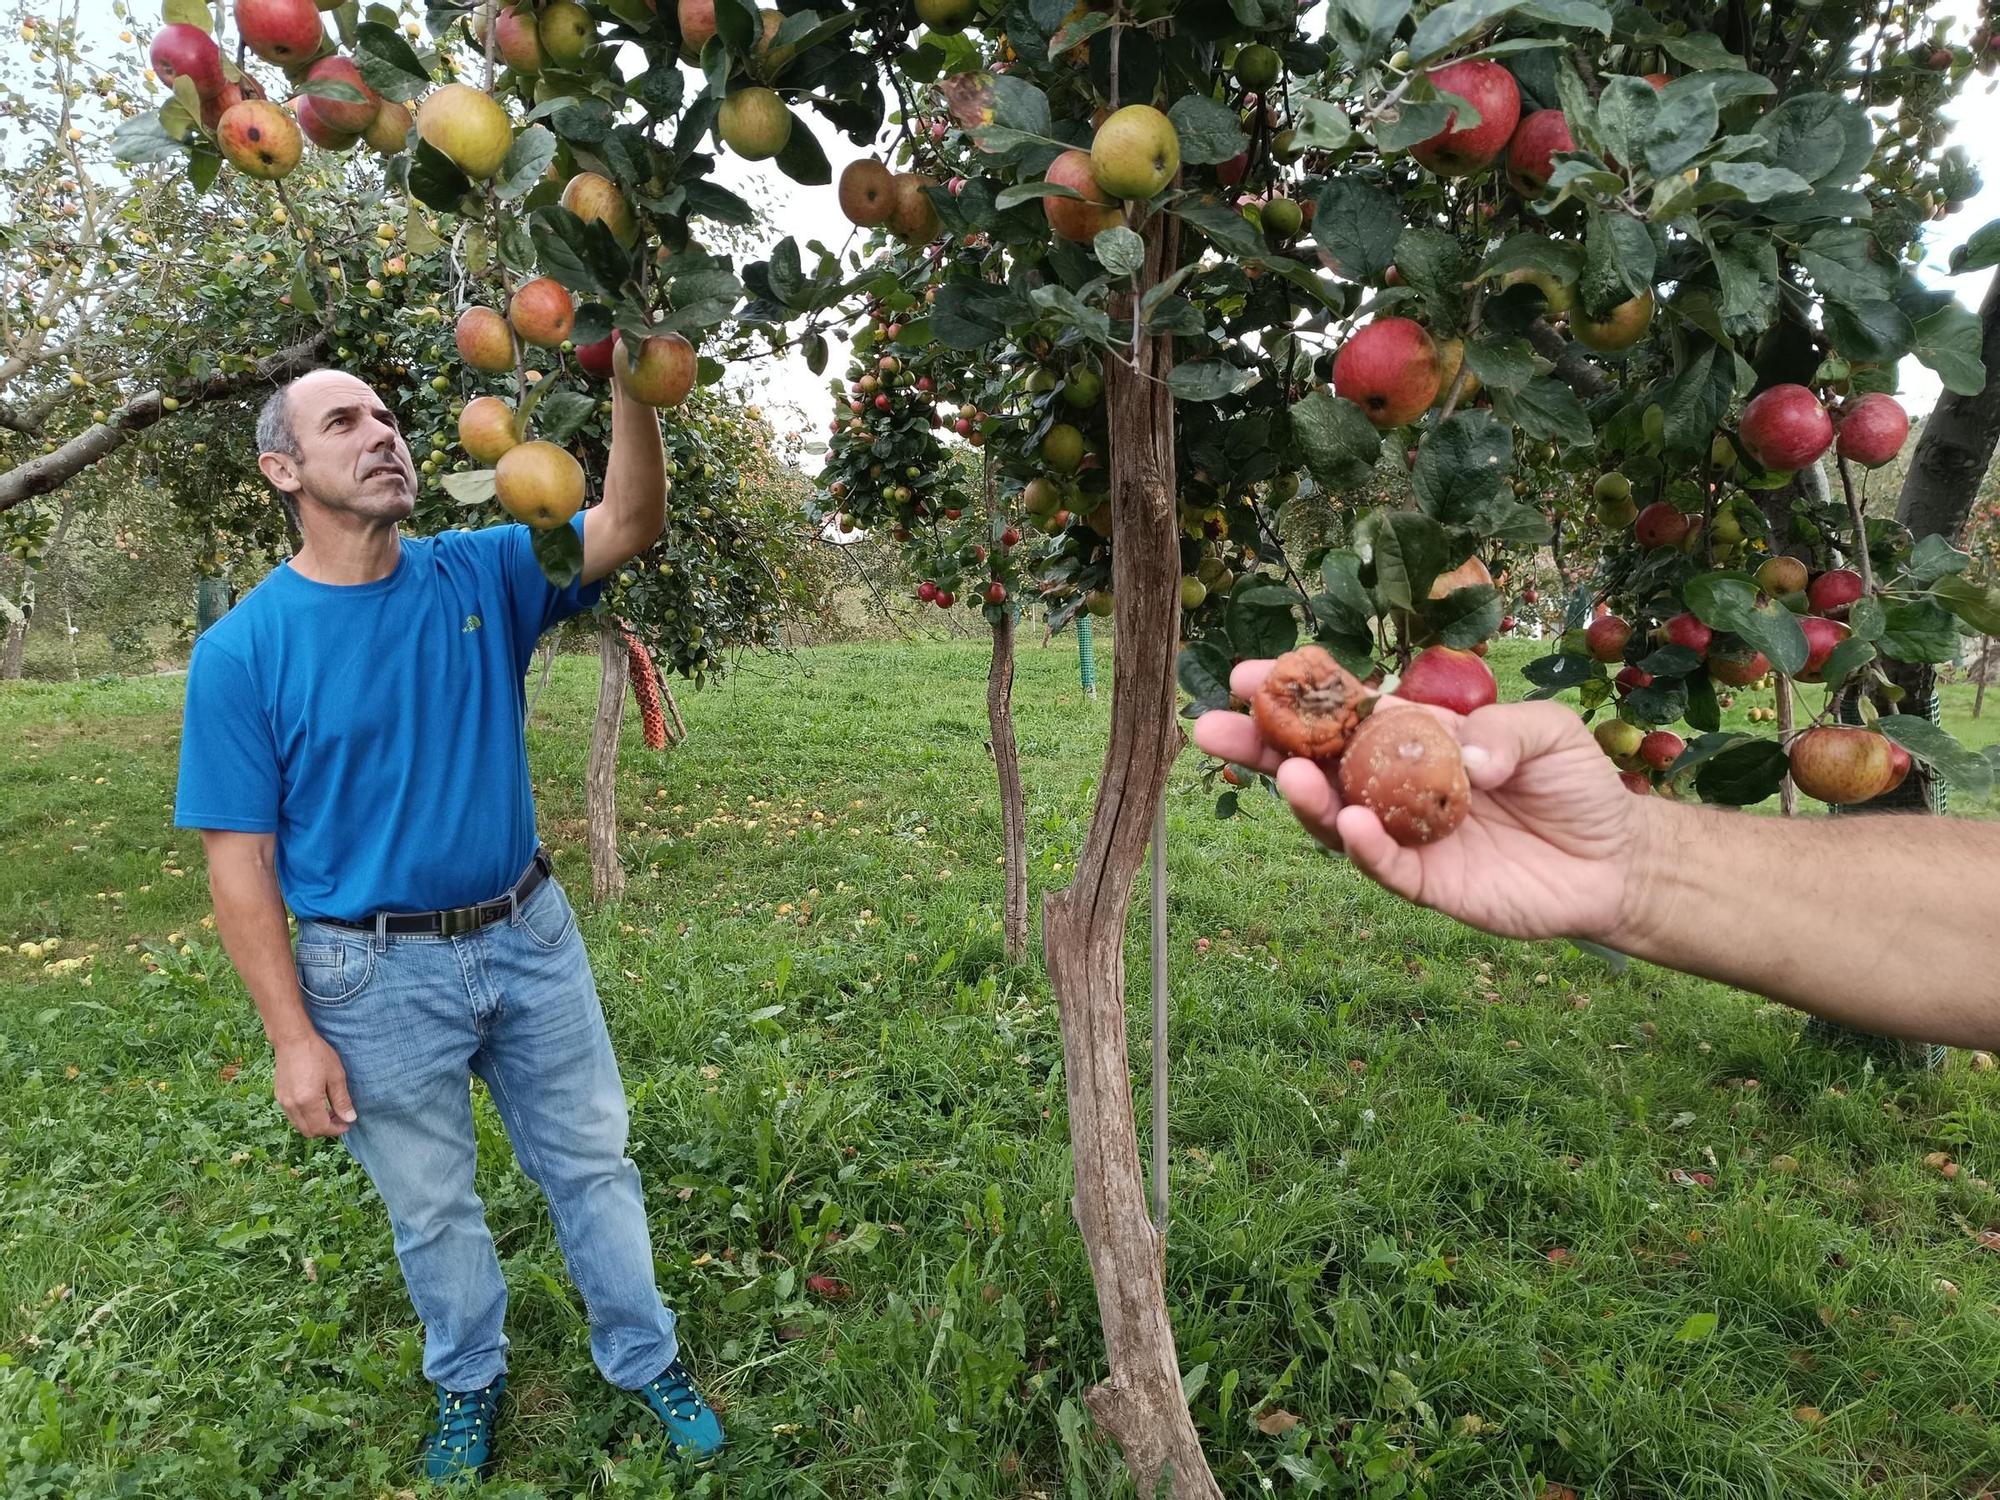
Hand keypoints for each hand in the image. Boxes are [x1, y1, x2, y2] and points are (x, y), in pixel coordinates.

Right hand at [272, 1031, 356, 1138]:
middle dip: (325, 1129)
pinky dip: (304, 1117)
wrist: (292, 1039)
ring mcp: (283, 1101)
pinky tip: (316, 1104)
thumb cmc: (317, 1054)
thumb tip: (350, 1118)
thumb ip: (342, 1100)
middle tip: (339, 1118)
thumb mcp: (336, 1076)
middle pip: (308, 1131)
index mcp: (307, 1101)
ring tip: (329, 1111)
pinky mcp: (279, 1096)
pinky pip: (292, 1115)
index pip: (321, 1128)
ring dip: (314, 1124)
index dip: (336, 1130)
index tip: (347, 1124)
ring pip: (299, 1125)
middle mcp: (292, 1105)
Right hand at [1193, 659, 1651, 944]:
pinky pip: (1384, 865)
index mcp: (1412, 736)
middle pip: (1315, 764)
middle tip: (1209, 728)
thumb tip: (1464, 756)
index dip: (1295, 694)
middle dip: (1261, 745)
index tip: (1245, 675)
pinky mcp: (1425, 884)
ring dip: (1306, 797)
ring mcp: (1403, 836)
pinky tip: (1349, 825)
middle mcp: (1393, 785)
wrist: (1615, 860)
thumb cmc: (1577, 784)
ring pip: (1335, 817)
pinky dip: (1363, 847)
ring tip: (1290, 776)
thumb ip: (1503, 731)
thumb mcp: (1549, 732)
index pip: (1343, 711)